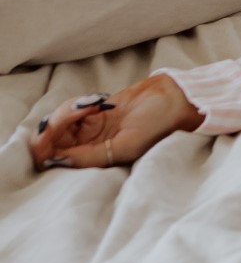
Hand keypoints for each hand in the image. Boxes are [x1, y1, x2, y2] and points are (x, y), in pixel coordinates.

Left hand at [29, 74, 202, 172]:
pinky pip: (70, 110)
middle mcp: (87, 150)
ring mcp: (89, 131)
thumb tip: (57, 160)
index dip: (45, 149)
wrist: (173, 98)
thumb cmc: (158, 125)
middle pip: (50, 142)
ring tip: (94, 103)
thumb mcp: (126, 145)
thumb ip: (92, 157)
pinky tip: (97, 101)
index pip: (53, 162)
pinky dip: (76, 104)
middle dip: (55, 125)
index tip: (51, 132)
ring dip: (68, 111)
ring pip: (58, 124)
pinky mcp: (93, 114)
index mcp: (94, 164)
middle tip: (75, 111)